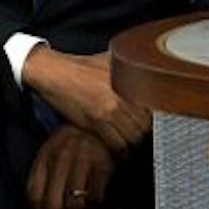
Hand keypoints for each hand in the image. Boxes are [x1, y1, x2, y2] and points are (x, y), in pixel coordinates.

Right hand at [20, 46, 150, 152]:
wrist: (53, 72)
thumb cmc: (80, 66)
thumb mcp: (110, 59)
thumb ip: (130, 64)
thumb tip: (146, 65)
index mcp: (127, 82)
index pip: (153, 107)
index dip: (154, 117)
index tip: (153, 121)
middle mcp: (120, 97)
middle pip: (145, 125)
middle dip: (146, 132)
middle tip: (143, 134)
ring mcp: (107, 111)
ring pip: (132, 137)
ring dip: (134, 142)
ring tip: (132, 142)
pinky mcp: (94, 123)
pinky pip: (115, 144)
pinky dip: (120, 150)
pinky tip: (121, 149)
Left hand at [27, 125, 116, 208]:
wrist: (103, 120)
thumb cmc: (75, 142)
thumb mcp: (53, 151)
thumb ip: (45, 174)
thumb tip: (41, 208)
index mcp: (45, 157)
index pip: (34, 195)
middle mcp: (61, 159)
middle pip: (53, 204)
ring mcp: (83, 162)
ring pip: (74, 205)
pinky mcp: (104, 165)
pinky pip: (96, 198)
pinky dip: (95, 207)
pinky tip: (96, 205)